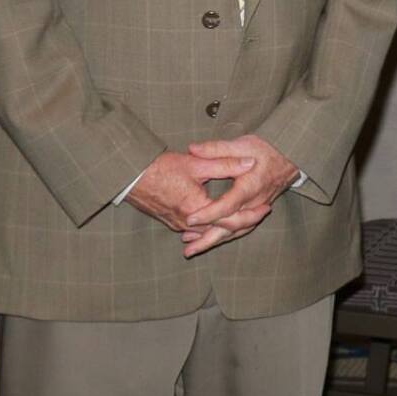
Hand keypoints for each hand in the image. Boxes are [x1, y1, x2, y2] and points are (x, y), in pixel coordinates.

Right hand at [124, 150, 255, 231]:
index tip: (266, 207)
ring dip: (229, 226)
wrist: (130, 177)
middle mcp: (187, 222)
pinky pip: (198, 231)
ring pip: (210, 232)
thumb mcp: (196, 163)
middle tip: (263, 213)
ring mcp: (179, 225)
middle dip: (244, 223)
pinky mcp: (173, 223)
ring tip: (249, 218)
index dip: (250, 214)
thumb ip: (224, 164)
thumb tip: (250, 164)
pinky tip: (223, 223)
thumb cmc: (161, 168)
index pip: (229, 219)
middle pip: (222, 230)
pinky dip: (213, 227)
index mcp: (196, 208)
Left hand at [178, 135, 299, 257]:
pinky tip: (211, 238)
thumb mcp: (242, 144)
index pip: (227, 205)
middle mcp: (254, 202)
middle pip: (230, 227)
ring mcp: (257, 209)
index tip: (189, 219)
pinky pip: (241, 229)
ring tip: (192, 249)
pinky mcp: (257, 211)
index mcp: (250, 186)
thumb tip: (192, 149)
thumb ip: (216, 149)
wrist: (291, 155)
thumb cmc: (266, 149)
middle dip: (207, 239)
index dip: (208, 213)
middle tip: (187, 249)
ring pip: (235, 231)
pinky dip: (225, 236)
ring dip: (214, 241)